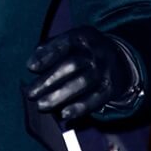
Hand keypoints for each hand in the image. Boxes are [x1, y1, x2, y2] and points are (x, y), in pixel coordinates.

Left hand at [25, 26, 139, 121]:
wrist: (120, 61)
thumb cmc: (84, 52)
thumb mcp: (72, 42)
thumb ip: (51, 48)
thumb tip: (32, 65)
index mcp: (85, 36)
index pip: (65, 43)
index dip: (47, 55)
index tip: (30, 68)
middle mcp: (97, 52)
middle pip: (72, 65)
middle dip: (49, 80)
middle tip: (31, 93)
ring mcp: (105, 70)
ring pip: (82, 83)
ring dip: (59, 96)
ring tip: (41, 105)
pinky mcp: (110, 87)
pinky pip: (95, 99)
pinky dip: (79, 107)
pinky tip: (63, 113)